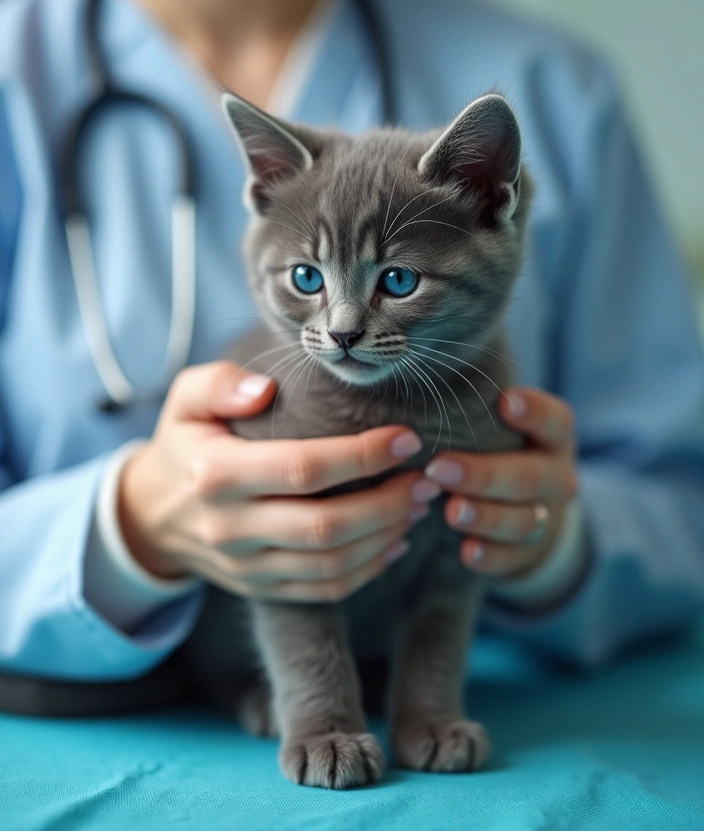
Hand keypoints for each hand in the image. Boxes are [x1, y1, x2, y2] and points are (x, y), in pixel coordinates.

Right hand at [118, 361, 438, 602]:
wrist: (152, 515)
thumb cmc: (186, 443)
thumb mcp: (186, 399)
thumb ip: (220, 383)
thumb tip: (264, 389)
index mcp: (215, 474)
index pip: (302, 468)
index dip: (361, 456)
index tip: (406, 439)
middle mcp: (230, 527)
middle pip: (326, 526)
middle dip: (388, 503)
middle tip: (427, 479)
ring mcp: (246, 566)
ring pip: (332, 564)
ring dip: (386, 536)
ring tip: (418, 504)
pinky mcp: (261, 590)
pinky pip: (324, 590)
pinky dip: (368, 569)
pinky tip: (395, 540)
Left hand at [426, 388, 577, 578]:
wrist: (530, 509)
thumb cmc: (499, 449)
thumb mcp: (500, 426)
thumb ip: (476, 407)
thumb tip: (416, 377)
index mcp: (553, 436)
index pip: (555, 420)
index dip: (534, 412)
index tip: (505, 401)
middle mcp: (556, 475)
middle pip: (529, 476)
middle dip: (484, 474)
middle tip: (440, 468)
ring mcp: (546, 516)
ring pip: (523, 520)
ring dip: (485, 516)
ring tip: (450, 512)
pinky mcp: (528, 552)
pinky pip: (513, 558)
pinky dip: (490, 557)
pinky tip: (467, 552)